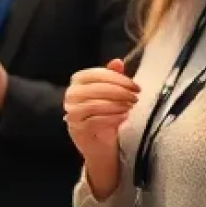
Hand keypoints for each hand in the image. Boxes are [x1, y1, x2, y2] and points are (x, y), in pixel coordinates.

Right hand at [65, 61, 139, 184]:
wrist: (101, 145)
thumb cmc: (107, 115)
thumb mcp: (112, 95)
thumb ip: (113, 78)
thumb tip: (117, 61)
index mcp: (77, 82)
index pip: (95, 74)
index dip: (117, 78)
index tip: (135, 86)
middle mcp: (70, 96)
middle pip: (94, 89)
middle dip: (118, 92)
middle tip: (135, 97)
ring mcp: (72, 114)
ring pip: (93, 105)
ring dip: (115, 105)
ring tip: (130, 107)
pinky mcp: (77, 130)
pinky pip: (94, 121)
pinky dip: (112, 118)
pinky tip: (124, 117)